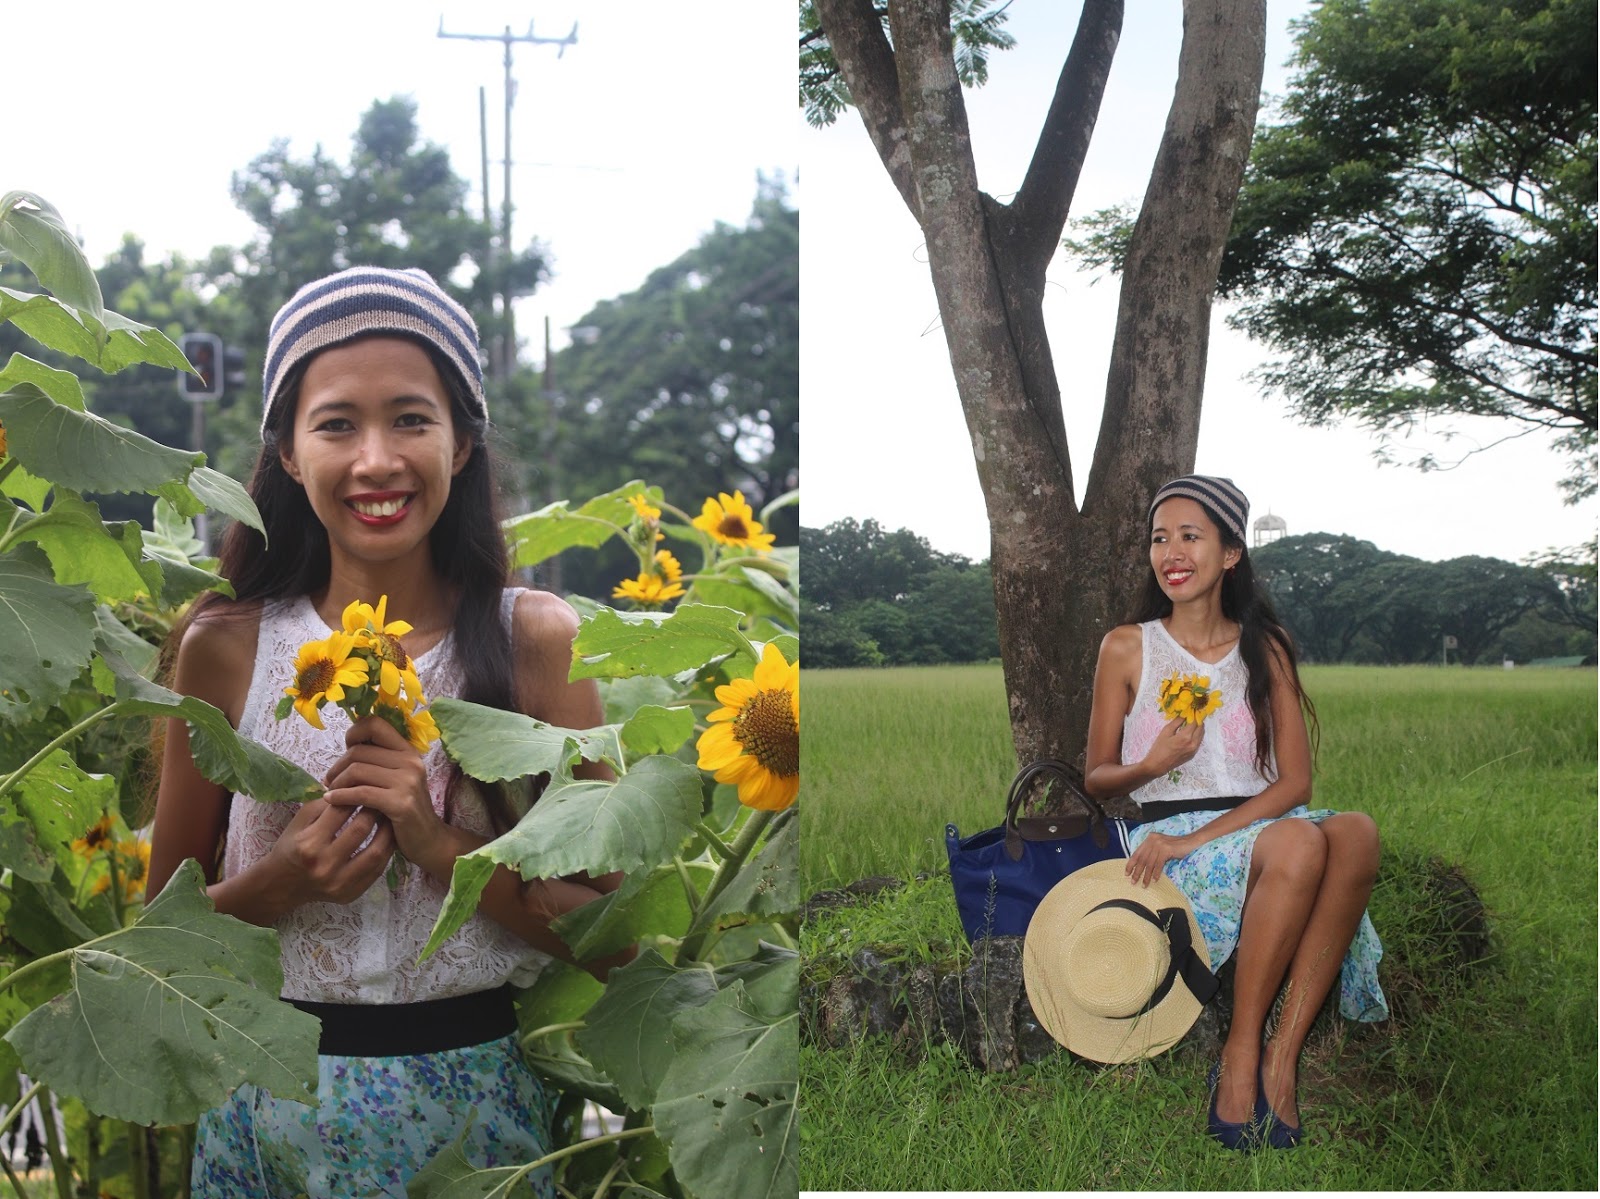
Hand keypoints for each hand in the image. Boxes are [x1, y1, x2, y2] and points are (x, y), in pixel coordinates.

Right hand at [265, 797, 394, 905]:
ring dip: (388, 831)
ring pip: (377, 852)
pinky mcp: (350, 893)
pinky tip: (388, 838)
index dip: (356, 794)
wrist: (282, 886)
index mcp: (309, 843)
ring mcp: (339, 883)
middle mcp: (324, 864)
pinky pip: (378, 870)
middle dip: (375, 809)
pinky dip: (386, 851)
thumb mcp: (299, 821)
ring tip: (390, 816)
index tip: (366, 785)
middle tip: (382, 798)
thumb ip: (323, 804)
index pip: (340, 811)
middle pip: (361, 829)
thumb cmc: (291, 847)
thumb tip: (351, 787)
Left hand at [322, 715, 440, 868]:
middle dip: (337, 766)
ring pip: (357, 770)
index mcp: (408, 751)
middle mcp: (411, 761)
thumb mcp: (397, 779)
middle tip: (330, 781)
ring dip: (337, 782)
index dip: (354, 733)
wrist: (428, 840)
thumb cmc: (404, 809)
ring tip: (331, 792)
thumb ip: (379, 762)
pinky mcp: (400, 803)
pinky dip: (341, 796)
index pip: (375, 724)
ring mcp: (407, 782)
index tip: (346, 751)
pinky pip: (361, 793)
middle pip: (358, 751)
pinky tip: (332, 801)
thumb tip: (349, 746)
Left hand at [1125, 830, 1193, 887]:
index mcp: (1149, 839)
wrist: (1190, 842)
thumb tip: (1140, 867)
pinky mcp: (1166, 849)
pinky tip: (1155, 880)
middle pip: (1142, 859)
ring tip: (1144, 885)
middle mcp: (1152, 840)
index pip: (1136, 853)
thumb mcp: (1160, 848)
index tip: (1126, 873)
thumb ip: (1151, 853)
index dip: (1131, 864)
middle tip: (1133, 882)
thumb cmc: (1175, 847)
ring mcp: (1159, 844)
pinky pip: (1159, 864)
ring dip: (1146, 876)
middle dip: (1137, 872)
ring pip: (1150, 863)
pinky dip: (1156, 873)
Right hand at [1142, 717, 1203, 777]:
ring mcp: (1194, 750)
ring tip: (1191, 722)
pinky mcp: (1193, 754)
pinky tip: (1189, 733)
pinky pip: (1198, 741)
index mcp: (1186, 736)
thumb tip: (1184, 714)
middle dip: (1198, 720)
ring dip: (1198, 727)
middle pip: (1201, 728)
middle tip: (1192, 715)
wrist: (1157, 765)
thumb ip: (1177, 721)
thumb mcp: (1166, 731)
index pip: (1195, 721)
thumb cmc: (1159, 747)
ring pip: (1201, 735)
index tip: (1192, 709)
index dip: (1194, 714)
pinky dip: (1196, 735)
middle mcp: (1193, 743)